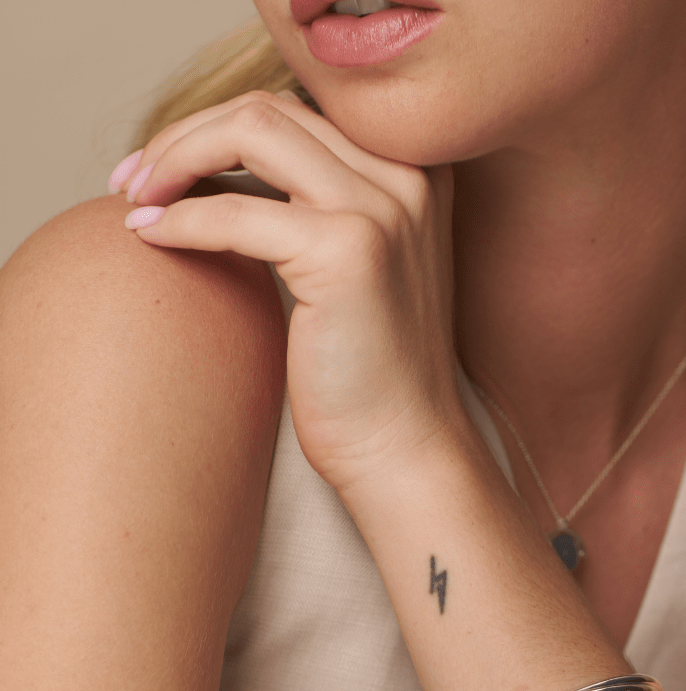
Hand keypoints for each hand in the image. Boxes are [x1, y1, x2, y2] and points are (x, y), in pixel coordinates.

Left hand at [112, 90, 457, 489]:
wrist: (405, 448)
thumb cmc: (369, 376)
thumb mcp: (352, 273)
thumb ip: (311, 213)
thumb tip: (213, 177)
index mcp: (413, 176)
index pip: (295, 112)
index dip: (216, 128)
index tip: (163, 169)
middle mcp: (407, 179)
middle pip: (268, 109)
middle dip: (184, 136)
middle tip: (132, 181)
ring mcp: (383, 210)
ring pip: (252, 132)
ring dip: (175, 158)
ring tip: (135, 201)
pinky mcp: (349, 253)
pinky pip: (236, 212)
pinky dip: (180, 220)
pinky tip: (149, 240)